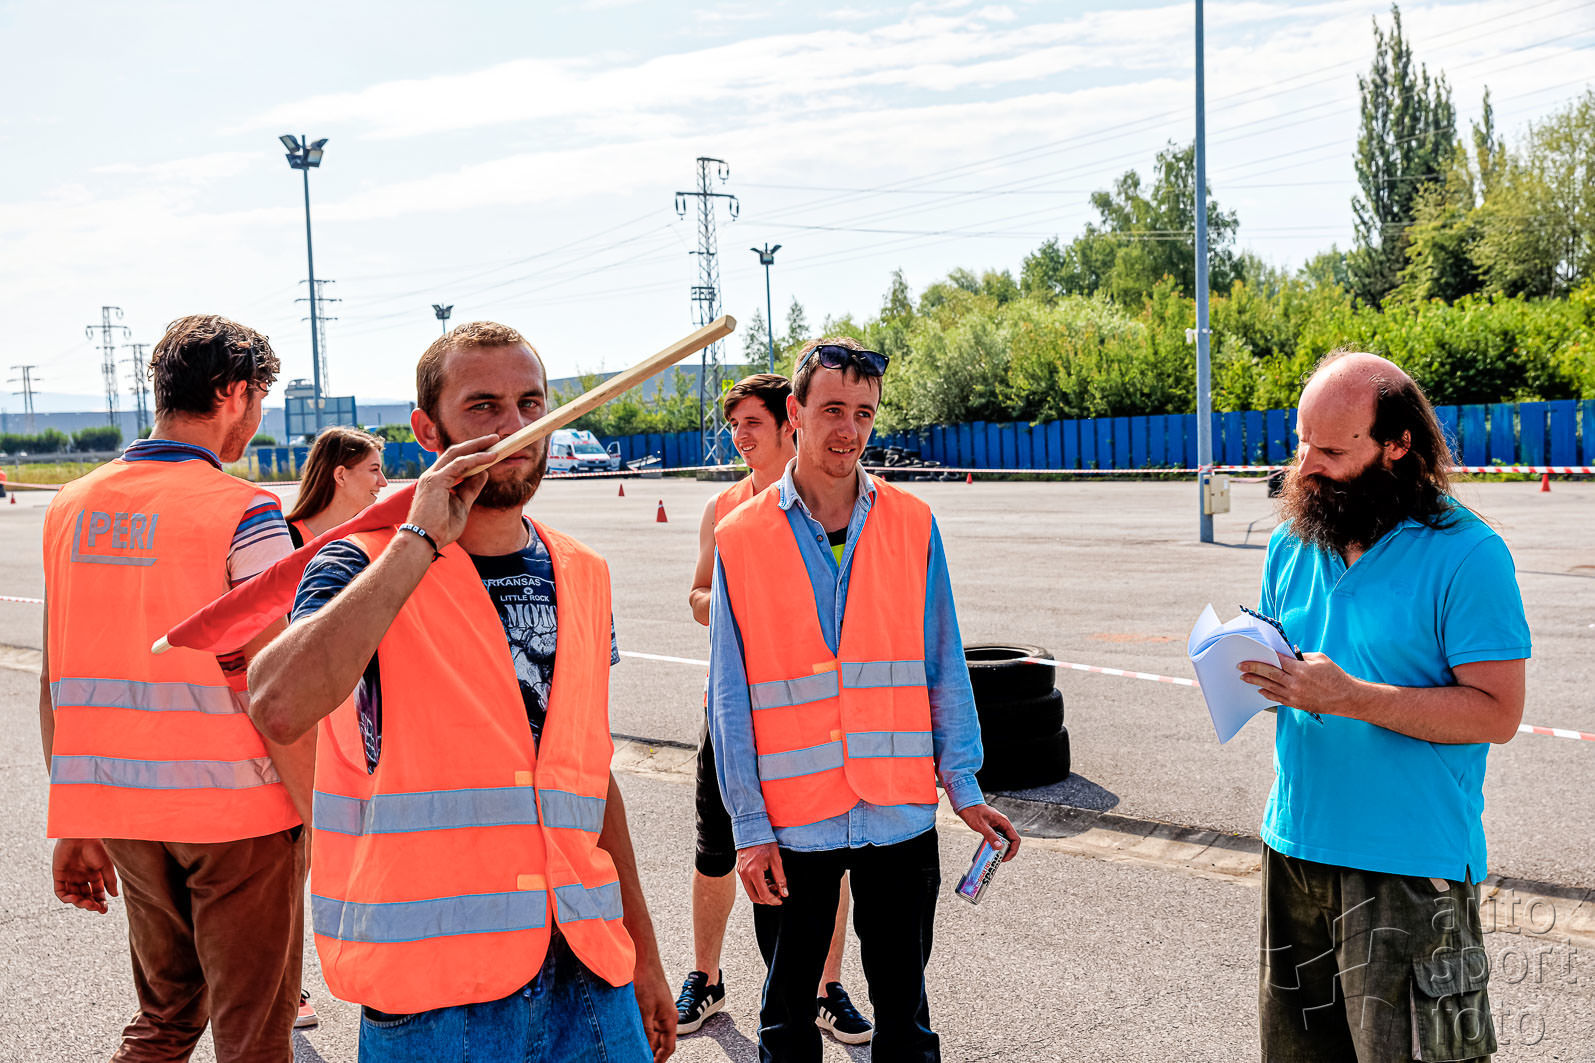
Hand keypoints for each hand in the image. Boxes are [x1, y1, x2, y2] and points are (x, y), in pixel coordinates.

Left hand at [52, 839, 117, 912]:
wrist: (81, 835)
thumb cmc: (96, 848)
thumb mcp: (106, 866)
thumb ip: (110, 881)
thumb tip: (114, 896)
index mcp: (94, 875)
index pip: (96, 893)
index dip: (100, 902)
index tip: (104, 910)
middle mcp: (81, 878)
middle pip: (85, 897)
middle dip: (90, 904)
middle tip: (95, 907)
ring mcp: (69, 877)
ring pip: (73, 897)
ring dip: (79, 903)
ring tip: (86, 903)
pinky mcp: (58, 875)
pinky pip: (60, 892)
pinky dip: (66, 898)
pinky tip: (74, 898)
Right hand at [406, 436, 500, 548]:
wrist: (423, 542)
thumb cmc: (439, 529)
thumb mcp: (461, 506)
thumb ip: (470, 489)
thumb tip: (483, 473)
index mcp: (436, 480)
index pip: (455, 460)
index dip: (472, 453)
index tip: (490, 450)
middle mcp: (432, 475)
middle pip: (455, 451)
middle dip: (475, 443)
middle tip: (494, 438)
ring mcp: (432, 476)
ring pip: (457, 453)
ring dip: (477, 446)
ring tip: (495, 442)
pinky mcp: (436, 481)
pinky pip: (459, 464)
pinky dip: (476, 459)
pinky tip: (490, 457)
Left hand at [633, 960, 677, 1061]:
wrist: (644, 961)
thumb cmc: (647, 982)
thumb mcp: (645, 1011)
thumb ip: (647, 1032)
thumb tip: (646, 1050)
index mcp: (670, 1019)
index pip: (668, 1046)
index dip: (660, 1059)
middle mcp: (666, 1017)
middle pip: (660, 1041)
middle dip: (652, 1052)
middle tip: (638, 1058)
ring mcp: (658, 1011)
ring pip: (653, 1033)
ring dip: (645, 1041)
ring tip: (633, 1050)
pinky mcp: (651, 1005)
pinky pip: (648, 1023)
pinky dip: (642, 1031)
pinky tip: (631, 1035)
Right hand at [736, 842, 787, 904]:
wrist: (752, 831)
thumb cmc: (764, 843)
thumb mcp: (776, 861)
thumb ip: (780, 879)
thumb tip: (784, 893)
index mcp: (754, 872)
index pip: (763, 894)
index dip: (773, 900)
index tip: (780, 900)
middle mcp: (744, 874)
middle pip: (755, 897)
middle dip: (767, 899)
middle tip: (777, 894)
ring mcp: (741, 873)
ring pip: (750, 892)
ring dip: (762, 893)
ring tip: (773, 885)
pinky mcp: (740, 870)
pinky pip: (748, 884)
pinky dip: (757, 886)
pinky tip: (766, 879)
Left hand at [957, 804, 1019, 861]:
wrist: (966, 805)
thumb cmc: (973, 812)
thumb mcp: (981, 825)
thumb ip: (990, 835)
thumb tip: (999, 847)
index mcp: (1004, 822)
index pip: (1015, 839)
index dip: (1013, 850)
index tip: (1005, 858)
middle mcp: (1003, 824)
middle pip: (1011, 841)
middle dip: (1007, 852)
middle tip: (999, 860)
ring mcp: (998, 826)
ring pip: (1004, 840)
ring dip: (1001, 849)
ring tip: (994, 856)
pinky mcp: (993, 828)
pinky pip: (997, 838)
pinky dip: (995, 845)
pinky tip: (989, 849)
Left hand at [1239, 652, 1362, 717]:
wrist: (1347, 698)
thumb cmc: (1335, 675)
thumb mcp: (1320, 659)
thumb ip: (1301, 656)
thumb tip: (1287, 654)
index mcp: (1301, 669)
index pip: (1277, 661)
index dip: (1263, 657)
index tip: (1251, 653)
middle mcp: (1295, 683)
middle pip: (1269, 674)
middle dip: (1253, 669)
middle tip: (1240, 666)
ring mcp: (1295, 695)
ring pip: (1270, 687)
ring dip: (1255, 682)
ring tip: (1244, 677)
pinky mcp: (1297, 704)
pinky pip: (1278, 698)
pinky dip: (1268, 693)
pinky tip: (1260, 689)